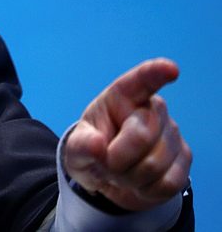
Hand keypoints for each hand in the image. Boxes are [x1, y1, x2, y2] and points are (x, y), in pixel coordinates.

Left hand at [64, 58, 191, 211]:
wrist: (110, 178)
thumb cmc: (93, 151)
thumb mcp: (76, 149)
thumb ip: (80, 146)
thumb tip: (96, 146)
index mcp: (122, 97)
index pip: (141, 80)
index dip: (155, 73)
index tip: (170, 69)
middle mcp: (152, 110)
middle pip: (141, 134)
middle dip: (116, 159)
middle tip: (106, 163)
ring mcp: (171, 134)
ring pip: (154, 163)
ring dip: (129, 178)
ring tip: (121, 172)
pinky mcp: (184, 159)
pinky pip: (167, 182)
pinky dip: (146, 190)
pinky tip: (139, 182)